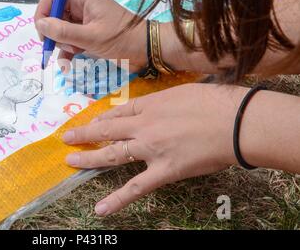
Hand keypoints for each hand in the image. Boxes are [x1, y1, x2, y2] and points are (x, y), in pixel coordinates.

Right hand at [34, 0, 147, 72]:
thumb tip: (40, 24)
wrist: (146, 50)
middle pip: (55, 14)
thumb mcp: (90, 37)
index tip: (42, 31)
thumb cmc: (121, 39)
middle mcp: (82, 6)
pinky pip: (71, 40)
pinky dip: (68, 51)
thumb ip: (63, 31)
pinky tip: (68, 64)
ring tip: (74, 53)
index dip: (43, 11)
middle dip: (54, 32)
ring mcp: (86, 21)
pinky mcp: (89, 34)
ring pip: (62, 30)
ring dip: (62, 44)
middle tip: (60, 46)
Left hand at [61, 83, 250, 215]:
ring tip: (70, 161)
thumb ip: (161, 101)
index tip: (91, 123)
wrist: (235, 121)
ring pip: (112, 154)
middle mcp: (143, 126)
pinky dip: (118, 199)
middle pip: (107, 130)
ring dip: (89, 158)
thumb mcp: (182, 92)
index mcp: (150, 105)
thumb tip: (152, 107)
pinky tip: (101, 209)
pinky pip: (136, 187)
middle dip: (85, 134)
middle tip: (67, 138)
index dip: (101, 119)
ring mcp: (150, 149)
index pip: (118, 112)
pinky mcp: (163, 171)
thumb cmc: (213, 102)